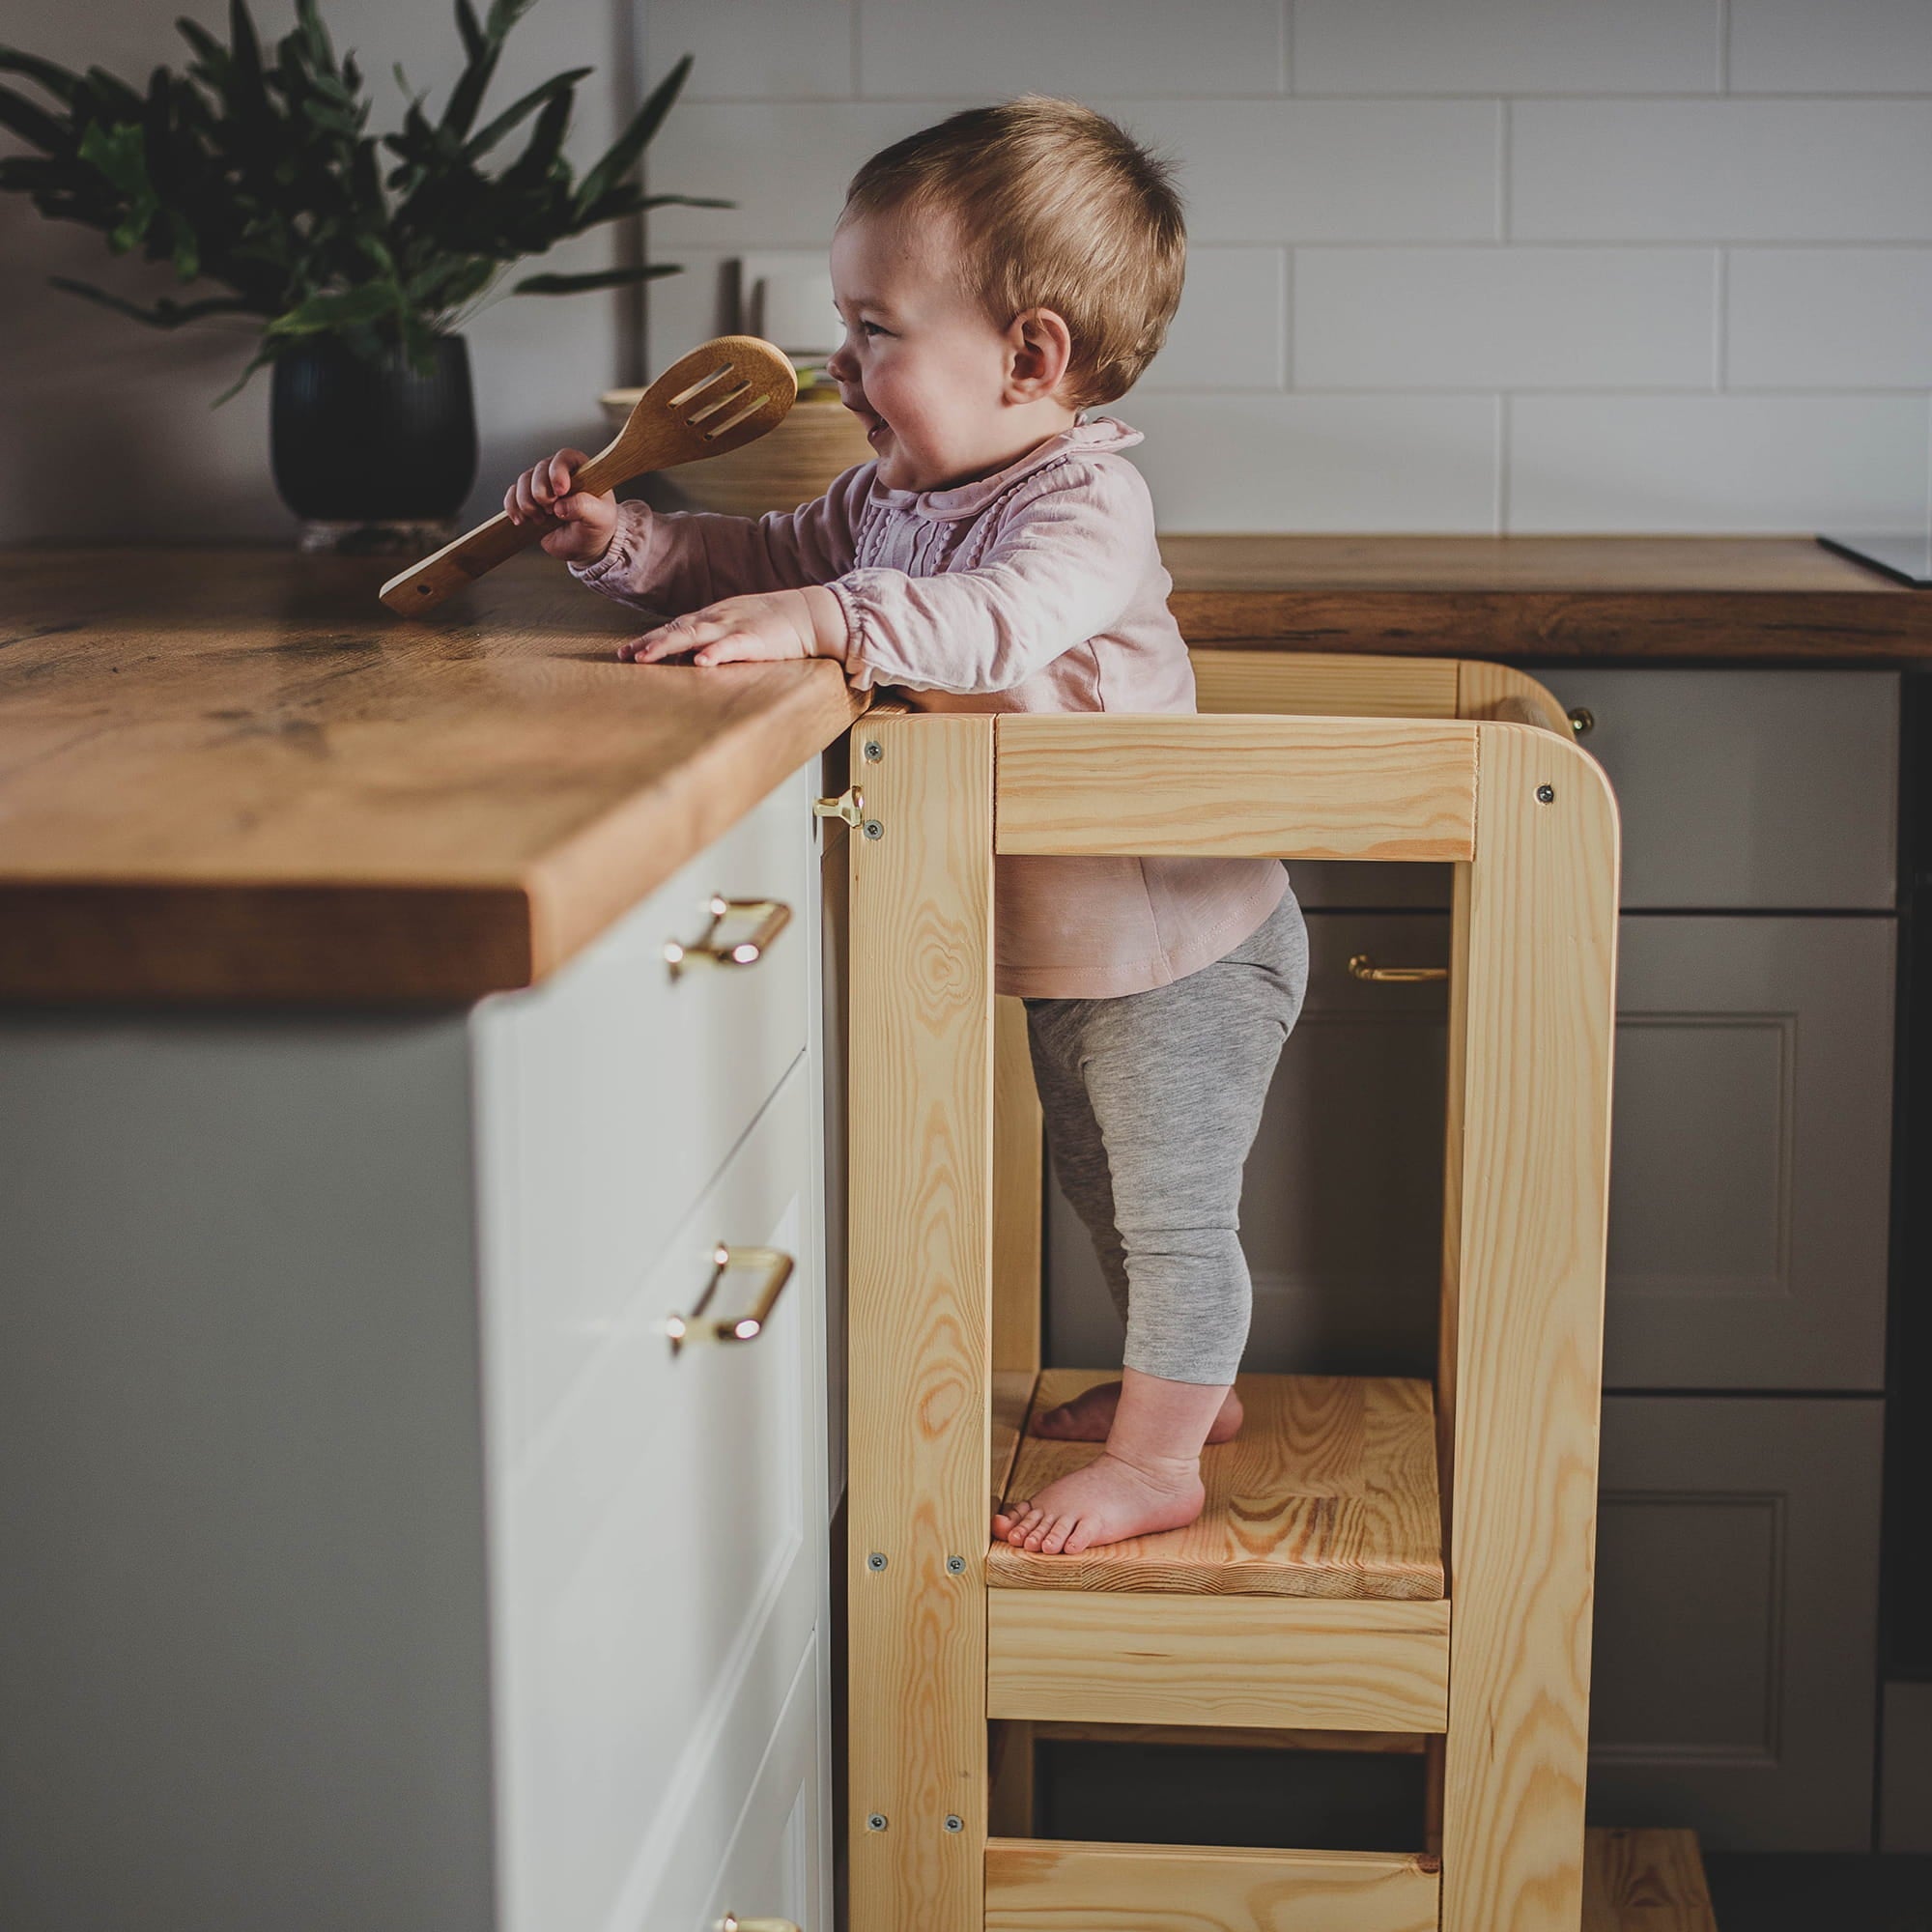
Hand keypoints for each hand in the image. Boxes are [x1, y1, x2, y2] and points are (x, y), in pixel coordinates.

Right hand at [503, 446, 621, 562]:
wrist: (585, 547)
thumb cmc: (597, 526)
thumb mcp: (600, 518)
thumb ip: (584, 507)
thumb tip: (561, 506)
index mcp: (580, 470)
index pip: (564, 457)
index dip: (558, 471)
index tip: (561, 491)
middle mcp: (558, 474)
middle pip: (539, 469)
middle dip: (541, 492)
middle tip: (551, 510)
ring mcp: (541, 485)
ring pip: (523, 481)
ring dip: (527, 501)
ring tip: (541, 518)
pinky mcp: (528, 500)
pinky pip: (512, 496)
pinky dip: (513, 507)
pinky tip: (522, 520)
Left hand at [618, 586, 846, 667]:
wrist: (812, 613)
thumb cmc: (777, 624)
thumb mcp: (740, 628)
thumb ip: (715, 641)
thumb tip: (690, 659)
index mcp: (715, 616)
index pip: (675, 627)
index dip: (650, 638)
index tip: (627, 652)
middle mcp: (718, 618)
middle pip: (676, 629)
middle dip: (649, 642)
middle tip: (625, 656)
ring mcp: (735, 626)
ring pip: (694, 634)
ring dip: (667, 646)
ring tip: (645, 657)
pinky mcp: (755, 639)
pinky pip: (731, 646)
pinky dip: (714, 652)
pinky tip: (699, 661)